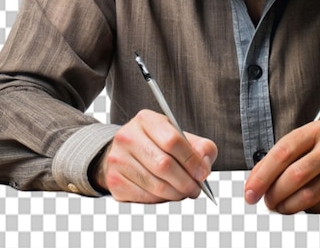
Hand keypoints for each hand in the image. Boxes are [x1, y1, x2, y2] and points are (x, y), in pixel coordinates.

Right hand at [93, 109, 216, 203]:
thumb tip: (204, 165)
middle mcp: (128, 137)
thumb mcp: (179, 135)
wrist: (125, 151)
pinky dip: (161, 200)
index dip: (191, 160)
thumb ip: (200, 146)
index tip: (203, 173)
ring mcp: (118, 159)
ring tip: (184, 192)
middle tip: (196, 188)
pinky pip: (144, 197)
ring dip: (176, 193)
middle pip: (164, 165)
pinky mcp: (114, 181)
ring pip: (155, 185)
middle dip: (185, 182)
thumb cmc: (156, 143)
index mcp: (146, 120)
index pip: (172, 140)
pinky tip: (167, 193)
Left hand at [244, 121, 319, 213]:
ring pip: (307, 196)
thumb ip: (282, 156)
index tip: (250, 191)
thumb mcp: (309, 141)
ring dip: (287, 206)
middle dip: (273, 194)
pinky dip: (306, 209)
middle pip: (295, 176)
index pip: (283, 152)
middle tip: (266, 201)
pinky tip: (304, 203)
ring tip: (280, 205)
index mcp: (317, 130)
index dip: (263, 174)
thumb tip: (255, 181)